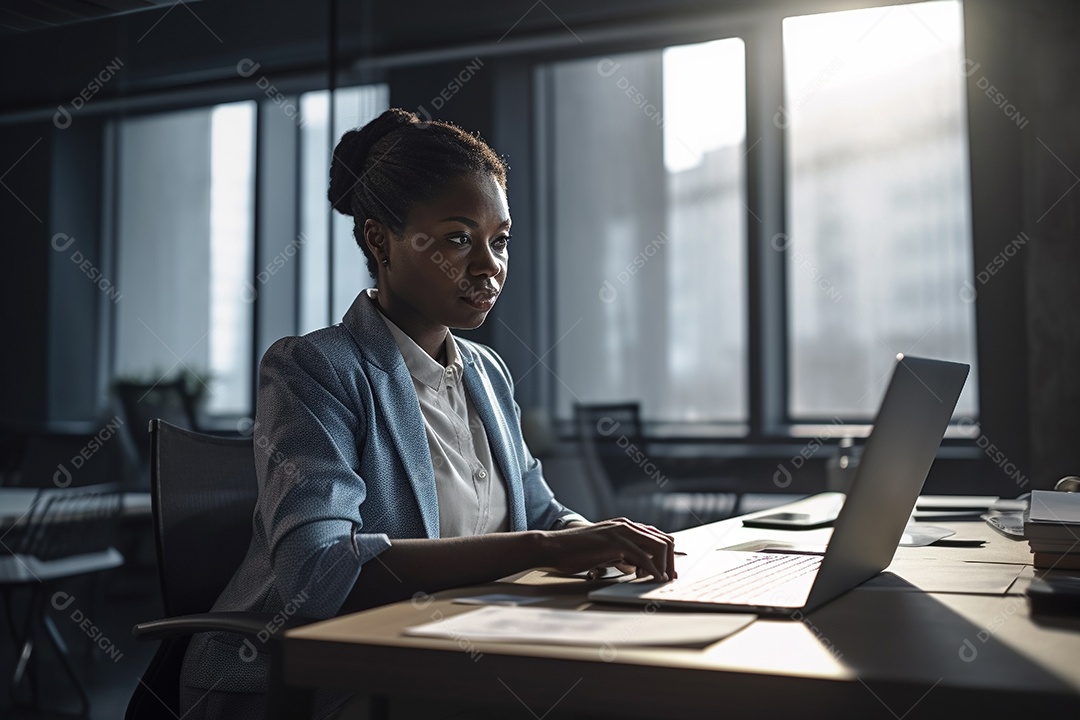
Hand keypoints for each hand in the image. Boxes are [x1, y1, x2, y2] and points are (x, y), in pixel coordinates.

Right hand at [540, 518, 676, 581]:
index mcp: (624, 526)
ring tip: (661, 581)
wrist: (554, 548)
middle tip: (669, 579)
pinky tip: (654, 579)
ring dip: (664, 566)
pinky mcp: (615, 542)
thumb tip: (635, 567)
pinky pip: (643, 556)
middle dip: (671, 561)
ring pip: (658, 546)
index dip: (668, 555)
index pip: (657, 536)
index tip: (668, 573)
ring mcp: (621, 532)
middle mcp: (626, 525)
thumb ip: (621, 555)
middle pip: (664, 540)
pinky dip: (653, 569)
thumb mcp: (604, 551)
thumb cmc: (575, 553)